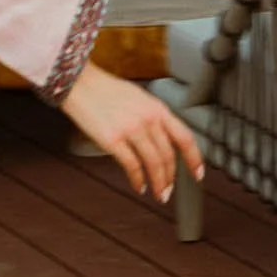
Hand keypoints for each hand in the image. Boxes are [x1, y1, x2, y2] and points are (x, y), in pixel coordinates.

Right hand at [57, 63, 203, 203]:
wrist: (79, 83)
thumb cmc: (105, 89)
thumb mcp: (139, 98)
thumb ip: (153, 118)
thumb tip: (162, 141)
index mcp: (157, 108)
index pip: (185, 137)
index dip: (194, 159)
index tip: (197, 174)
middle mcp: (148, 119)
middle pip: (168, 156)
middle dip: (170, 178)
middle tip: (168, 190)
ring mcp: (131, 129)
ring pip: (153, 164)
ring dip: (158, 183)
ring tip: (157, 193)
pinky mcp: (113, 140)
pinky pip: (132, 166)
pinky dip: (137, 179)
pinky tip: (138, 185)